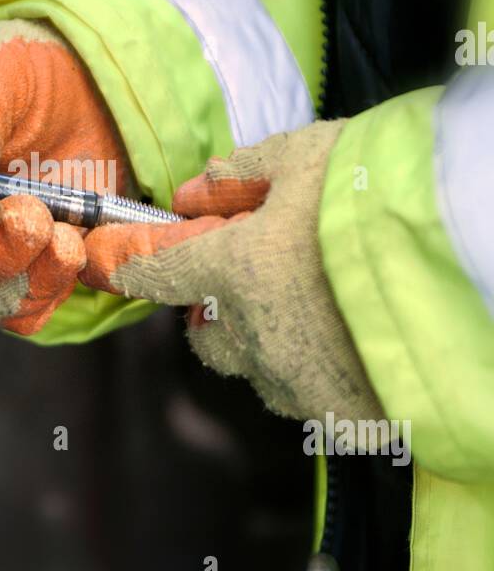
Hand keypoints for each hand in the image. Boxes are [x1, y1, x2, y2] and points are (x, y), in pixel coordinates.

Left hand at [82, 120, 384, 426]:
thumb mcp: (306, 155)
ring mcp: (300, 382)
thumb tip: (193, 189)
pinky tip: (356, 339)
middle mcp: (255, 336)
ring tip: (325, 308)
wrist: (465, 254)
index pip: (156, 277)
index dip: (130, 268)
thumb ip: (240, 173)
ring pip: (260, 371)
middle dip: (218, 314)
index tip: (113, 265)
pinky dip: (320, 372)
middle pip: (206, 339)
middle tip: (260, 279)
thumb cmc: (382, 192)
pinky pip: (310, 397)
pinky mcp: (344, 415)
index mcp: (234, 271)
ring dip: (272, 345)